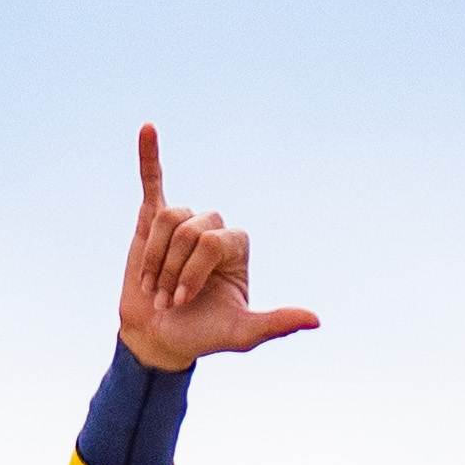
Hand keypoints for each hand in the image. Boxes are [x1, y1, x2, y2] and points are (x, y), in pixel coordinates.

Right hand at [118, 124, 319, 373]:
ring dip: (154, 258)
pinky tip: (147, 128)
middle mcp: (213, 228)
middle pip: (189, 230)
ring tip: (152, 287)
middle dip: (171, 270)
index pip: (211, 241)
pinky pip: (153, 180)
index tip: (181, 303)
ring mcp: (183, 222)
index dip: (191, 272)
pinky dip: (149, 154)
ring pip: (167, 219)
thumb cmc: (202, 334)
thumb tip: (317, 319)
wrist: (159, 337)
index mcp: (236, 246)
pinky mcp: (153, 219)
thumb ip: (276, 324)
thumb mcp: (241, 334)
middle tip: (167, 301)